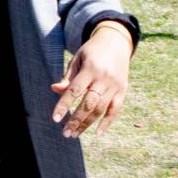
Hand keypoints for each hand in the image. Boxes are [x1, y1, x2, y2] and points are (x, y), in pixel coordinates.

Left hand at [50, 22, 132, 138]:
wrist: (116, 43)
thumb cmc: (91, 52)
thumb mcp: (77, 59)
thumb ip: (68, 77)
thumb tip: (55, 90)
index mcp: (90, 69)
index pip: (74, 90)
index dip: (64, 105)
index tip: (55, 119)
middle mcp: (104, 79)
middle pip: (88, 104)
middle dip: (76, 120)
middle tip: (65, 134)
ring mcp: (115, 86)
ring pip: (101, 110)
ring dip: (87, 124)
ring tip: (75, 134)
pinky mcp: (122, 91)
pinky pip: (115, 110)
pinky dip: (108, 123)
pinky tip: (98, 133)